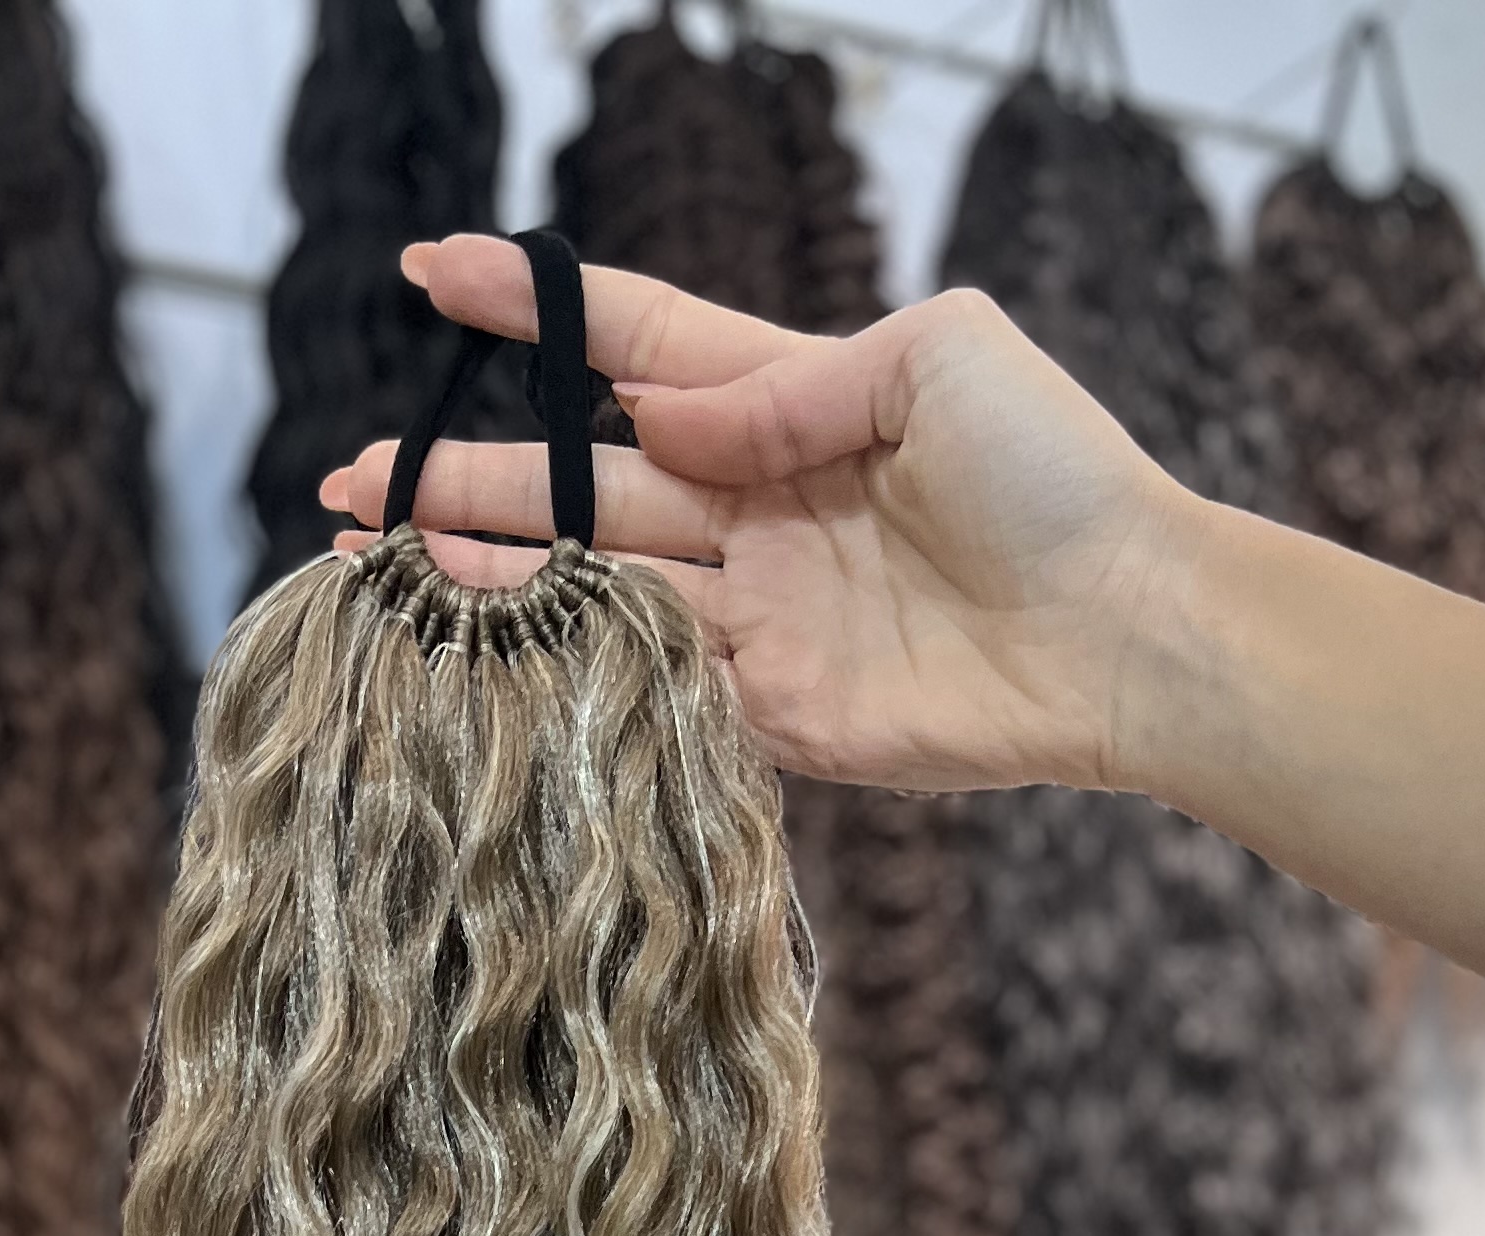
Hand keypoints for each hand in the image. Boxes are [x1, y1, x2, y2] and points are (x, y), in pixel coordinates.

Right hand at [318, 233, 1185, 795]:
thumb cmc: (1055, 473)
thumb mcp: (934, 356)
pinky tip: (488, 652)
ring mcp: (760, 616)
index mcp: (792, 402)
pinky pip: (651, 688)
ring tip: (389, 561)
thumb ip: (787, 379)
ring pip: (595, 588)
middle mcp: (758, 508)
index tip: (434, 273)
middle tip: (357, 481)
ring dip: (493, 573)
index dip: (536, 308)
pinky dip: (569, 671)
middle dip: (470, 476)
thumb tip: (661, 413)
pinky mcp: (776, 713)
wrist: (1126, 628)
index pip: (636, 340)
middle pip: (585, 483)